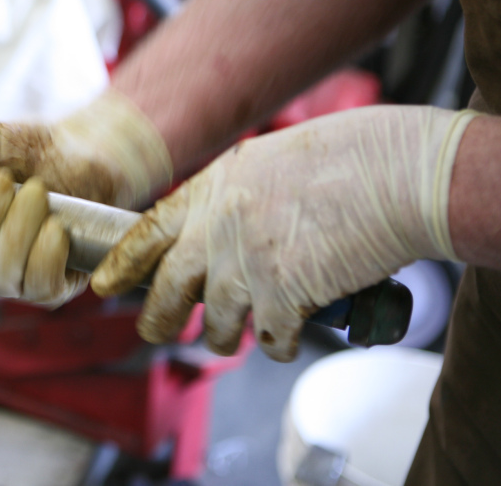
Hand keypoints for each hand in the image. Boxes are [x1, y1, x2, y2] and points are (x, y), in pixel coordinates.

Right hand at [0, 91, 171, 304]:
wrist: (87, 152)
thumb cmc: (31, 150)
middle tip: (5, 179)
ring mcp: (9, 278)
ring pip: (0, 276)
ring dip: (19, 228)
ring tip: (38, 192)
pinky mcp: (50, 288)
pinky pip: (38, 285)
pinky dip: (45, 253)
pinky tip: (56, 227)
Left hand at [91, 105, 477, 360]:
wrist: (395, 171)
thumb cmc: (348, 156)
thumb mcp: (269, 160)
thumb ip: (236, 195)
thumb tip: (222, 227)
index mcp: (214, 186)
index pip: (150, 229)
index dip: (125, 261)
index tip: (105, 284)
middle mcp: (219, 226)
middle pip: (170, 286)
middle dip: (159, 318)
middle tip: (154, 333)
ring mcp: (248, 263)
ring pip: (219, 321)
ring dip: (226, 337)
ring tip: (234, 340)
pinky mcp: (283, 296)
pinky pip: (268, 337)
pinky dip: (278, 344)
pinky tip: (287, 338)